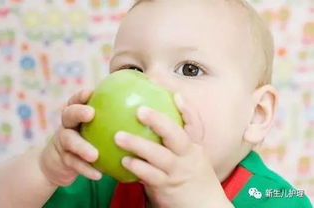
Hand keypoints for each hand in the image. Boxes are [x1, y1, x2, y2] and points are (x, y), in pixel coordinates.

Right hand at [39, 89, 101, 186]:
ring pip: (69, 141)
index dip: (81, 95)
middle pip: (68, 114)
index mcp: (76, 115)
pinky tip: (98, 175)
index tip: (91, 92)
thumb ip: (110, 120)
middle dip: (78, 112)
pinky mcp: (62, 160)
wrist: (58, 165)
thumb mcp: (94, 129)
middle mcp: (68, 125)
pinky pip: (73, 164)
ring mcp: (62, 142)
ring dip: (81, 147)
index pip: (76, 100)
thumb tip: (139, 111)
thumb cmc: (86, 141)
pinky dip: (85, 169)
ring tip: (94, 155)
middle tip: (90, 113)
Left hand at [114, 94, 232, 207]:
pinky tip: (124, 162)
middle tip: (139, 110)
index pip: (193, 125)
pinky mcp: (168, 187)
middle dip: (158, 121)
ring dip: (138, 145)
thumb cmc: (192, 182)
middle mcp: (188, 157)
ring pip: (159, 155)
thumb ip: (174, 147)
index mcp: (194, 149)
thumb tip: (151, 133)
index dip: (186, 109)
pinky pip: (150, 176)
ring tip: (119, 136)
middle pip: (176, 135)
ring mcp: (178, 172)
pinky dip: (137, 168)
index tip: (175, 95)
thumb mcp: (189, 162)